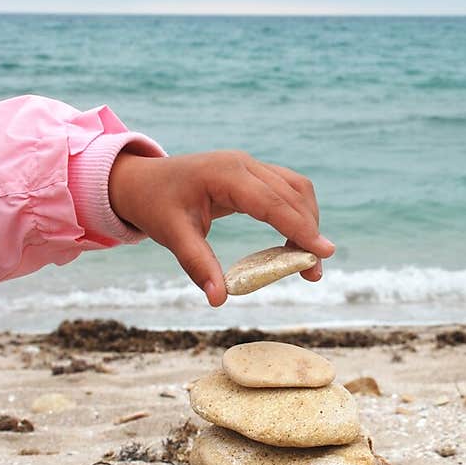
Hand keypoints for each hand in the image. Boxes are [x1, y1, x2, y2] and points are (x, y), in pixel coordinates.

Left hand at [108, 149, 334, 305]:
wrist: (141, 180)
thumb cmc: (155, 205)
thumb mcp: (172, 235)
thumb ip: (198, 265)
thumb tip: (218, 299)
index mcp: (225, 174)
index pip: (273, 202)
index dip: (301, 228)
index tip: (324, 253)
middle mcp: (244, 165)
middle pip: (293, 194)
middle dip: (309, 232)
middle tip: (313, 273)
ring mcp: (250, 166)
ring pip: (296, 189)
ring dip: (308, 221)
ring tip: (306, 260)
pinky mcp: (252, 173)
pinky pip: (286, 189)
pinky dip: (297, 214)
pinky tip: (294, 241)